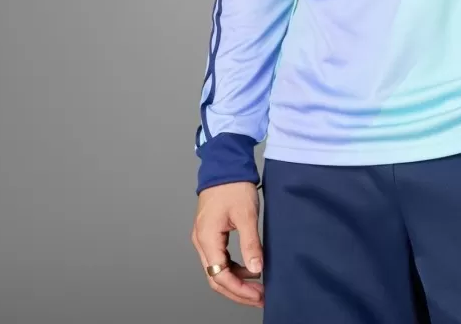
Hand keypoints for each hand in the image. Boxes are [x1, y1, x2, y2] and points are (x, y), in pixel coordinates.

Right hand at [191, 181, 265, 308]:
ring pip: (217, 270)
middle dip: (237, 291)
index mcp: (207, 238)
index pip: (219, 276)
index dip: (239, 290)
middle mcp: (201, 241)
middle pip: (216, 278)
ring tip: (257, 286)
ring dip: (236, 281)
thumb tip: (256, 269)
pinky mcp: (211, 232)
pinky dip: (234, 268)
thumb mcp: (246, 214)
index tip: (258, 295)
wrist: (225, 163)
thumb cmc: (233, 184)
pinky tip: (250, 269)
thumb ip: (251, 244)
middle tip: (259, 297)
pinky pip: (220, 258)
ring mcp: (204, 237)